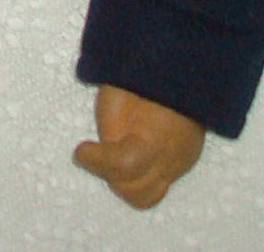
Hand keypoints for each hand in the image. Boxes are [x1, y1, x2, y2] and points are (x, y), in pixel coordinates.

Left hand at [73, 84, 204, 208]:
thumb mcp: (117, 95)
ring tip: (114, 157)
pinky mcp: (183, 163)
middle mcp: (173, 156)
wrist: (178, 66)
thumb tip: (103, 153)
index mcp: (155, 134)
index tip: (80, 150)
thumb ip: (111, 129)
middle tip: (97, 153)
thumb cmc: (141, 76)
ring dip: (125, 183)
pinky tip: (132, 156)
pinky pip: (158, 186)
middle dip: (111, 174)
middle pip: (135, 190)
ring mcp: (180, 163)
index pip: (126, 165)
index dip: (97, 161)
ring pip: (147, 197)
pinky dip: (140, 179)